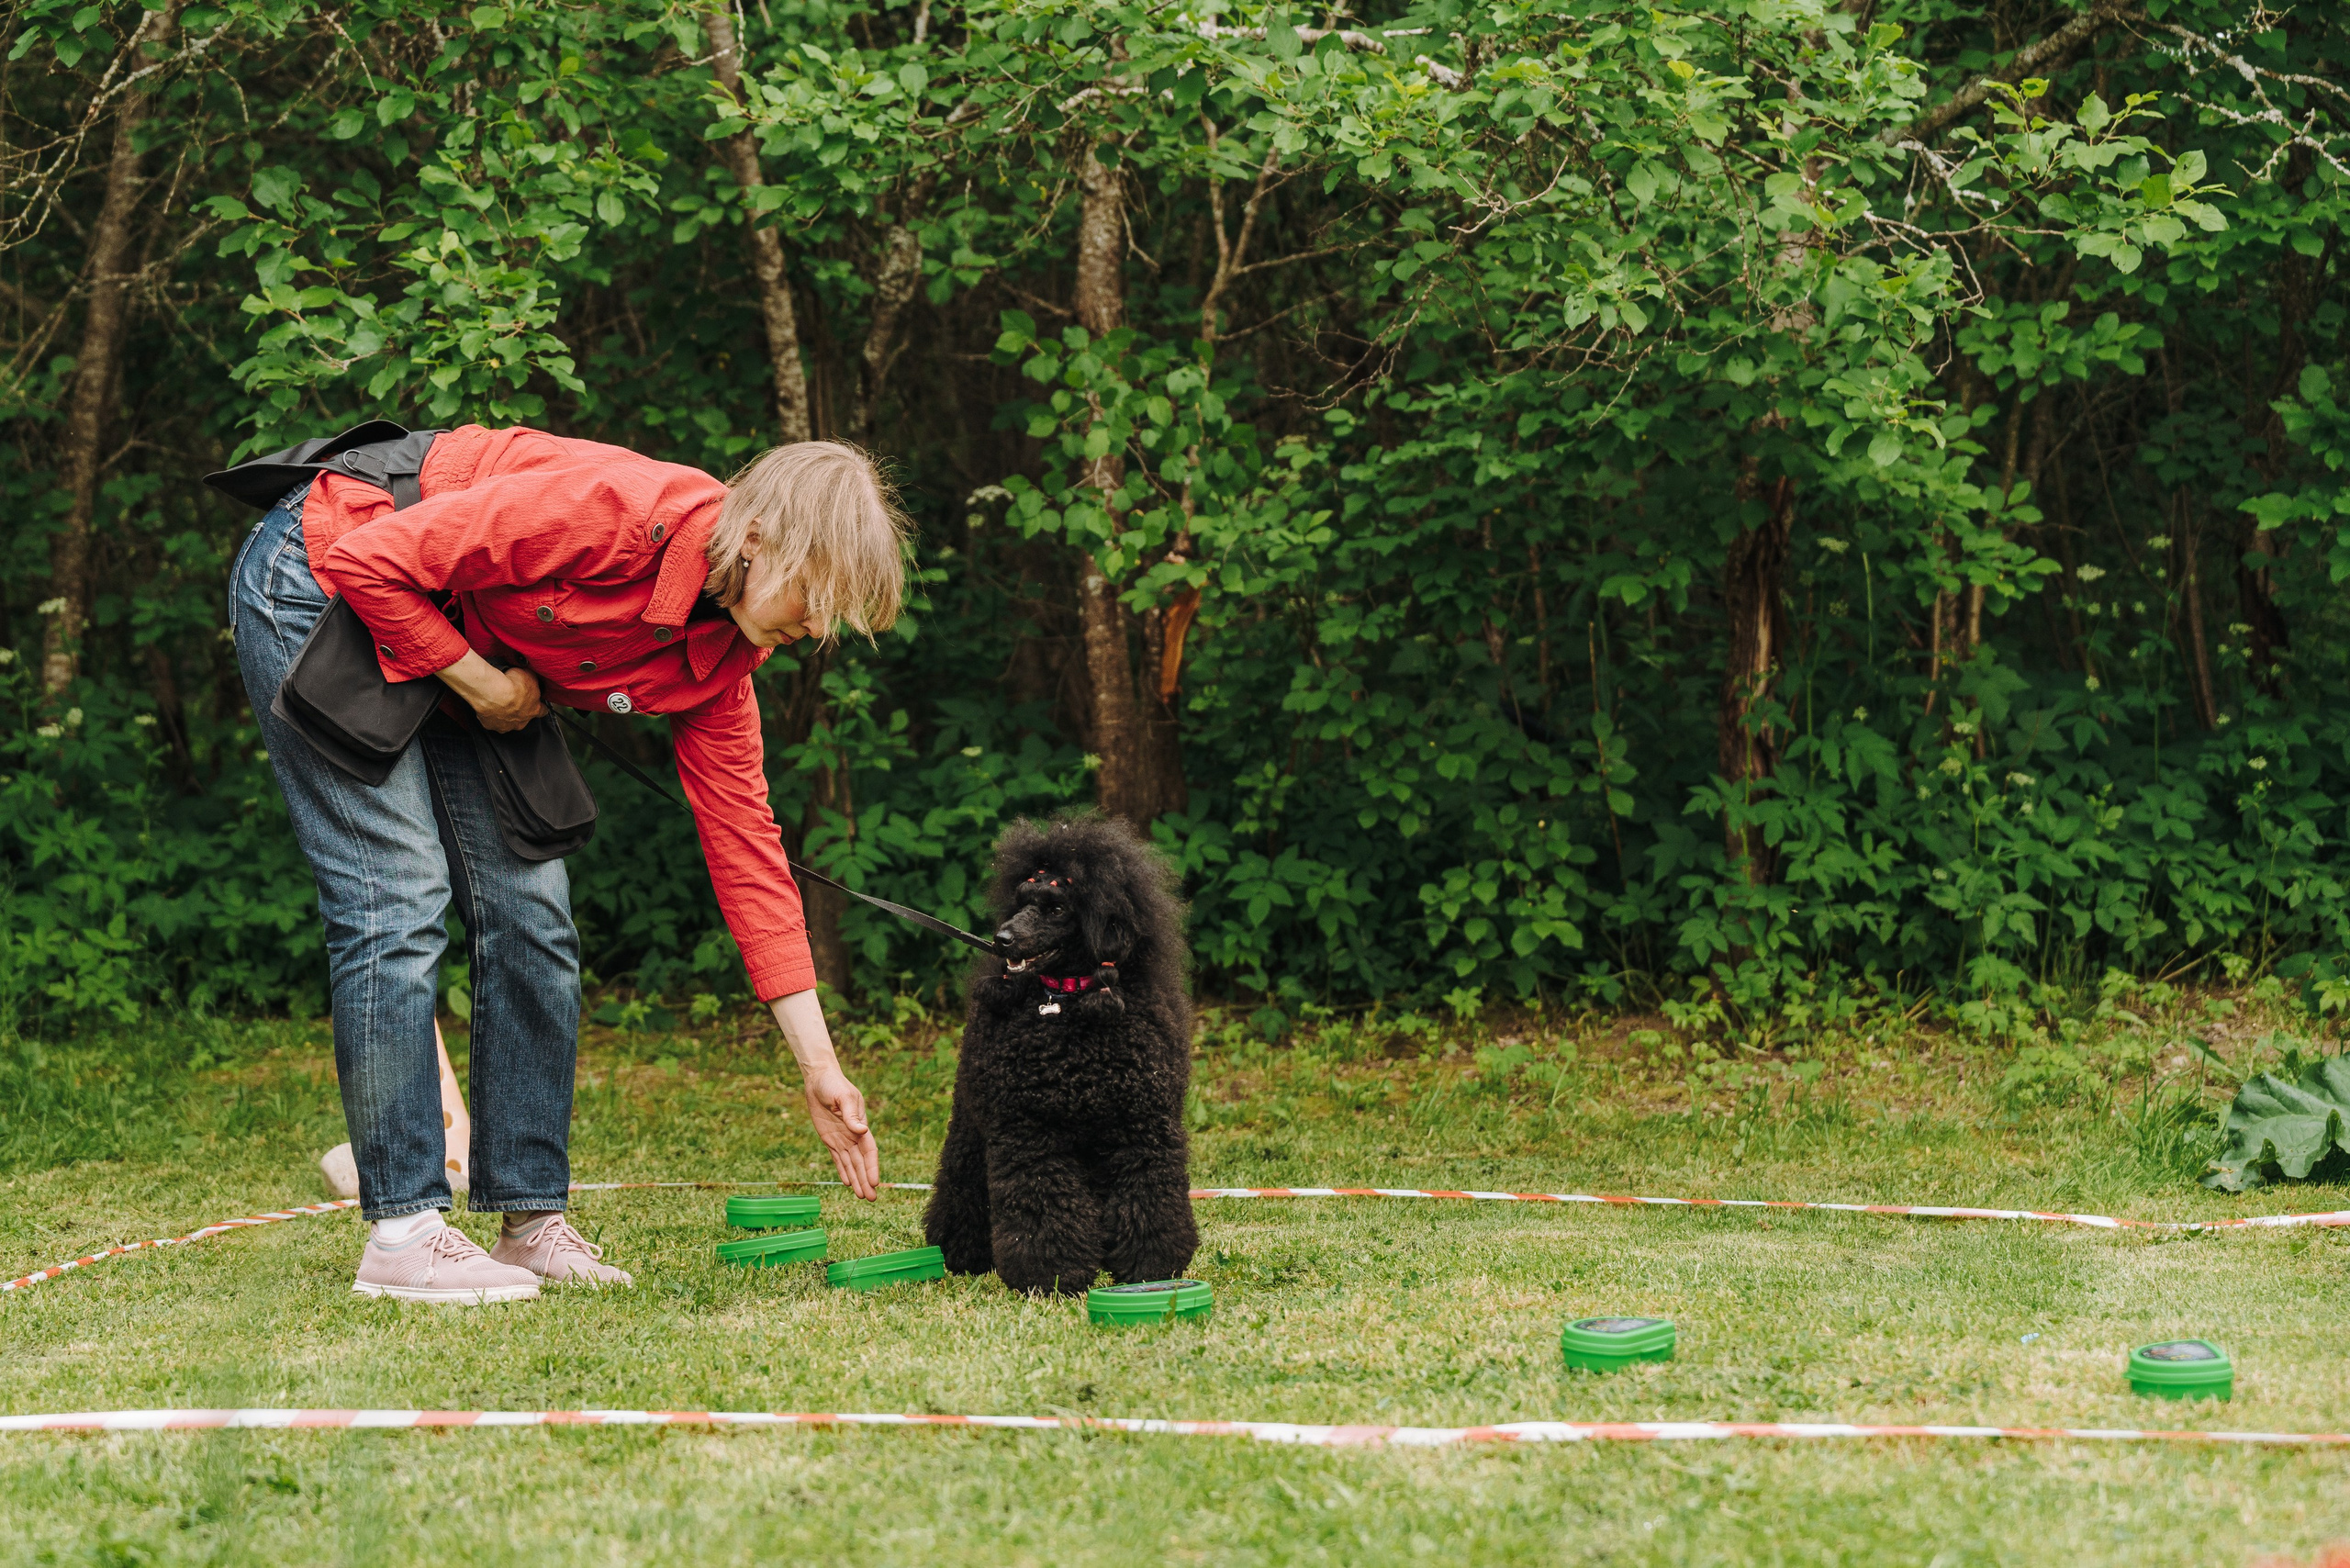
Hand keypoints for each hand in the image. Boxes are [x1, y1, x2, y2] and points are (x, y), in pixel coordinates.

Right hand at [436, 649, 546, 732]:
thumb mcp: (528, 674)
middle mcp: (519, 722)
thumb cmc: (511, 682)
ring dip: (502, 714)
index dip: (539, 706)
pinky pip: (489, 720)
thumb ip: (532, 677)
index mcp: (533, 711)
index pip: (542, 712)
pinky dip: (487, 713)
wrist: (489, 692)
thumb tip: (534, 674)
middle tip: (512, 700)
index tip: (538, 702)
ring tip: (496, 703)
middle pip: (522, 719)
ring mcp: (503, 726)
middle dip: (519, 711)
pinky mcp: (488, 725)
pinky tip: (484, 705)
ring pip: (505, 722)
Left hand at [802, 1061, 879, 1198]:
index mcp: (861, 1125)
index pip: (869, 1151)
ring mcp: (842, 1138)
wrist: (818, 1079)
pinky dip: (843, 1171)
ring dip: (856, 1180)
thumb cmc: (833, 1084)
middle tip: (871, 1199)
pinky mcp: (830, 1139)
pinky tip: (847, 1183)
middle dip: (866, 1180)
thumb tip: (862, 1130)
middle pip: (861, 1162)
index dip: (872, 1167)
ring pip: (850, 1164)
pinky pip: (837, 1159)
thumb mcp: (843, 1097)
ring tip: (861, 1197)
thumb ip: (852, 1115)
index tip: (875, 1182)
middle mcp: (853, 1135)